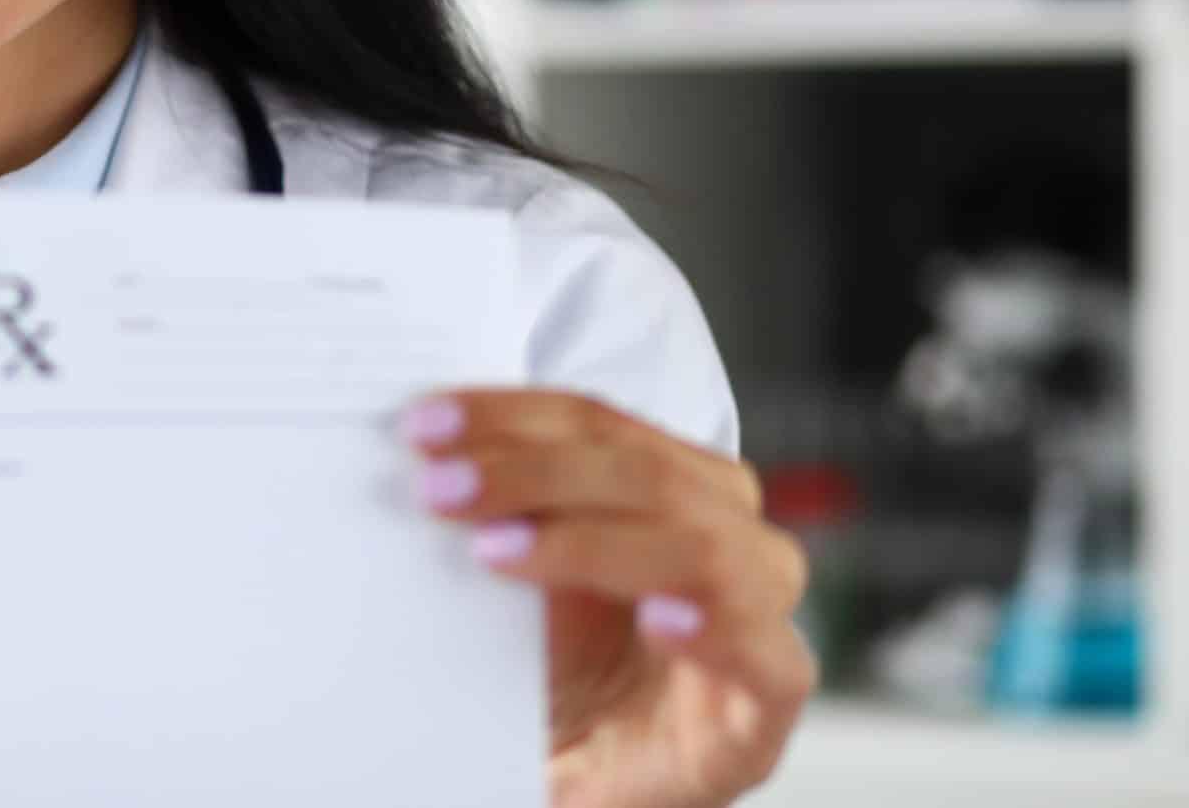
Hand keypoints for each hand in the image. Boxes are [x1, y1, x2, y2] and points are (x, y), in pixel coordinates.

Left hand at [403, 389, 813, 807]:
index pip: (598, 422)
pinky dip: (715, 629)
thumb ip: (495, 504)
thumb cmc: (554, 665)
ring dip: (587, 542)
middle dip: (534, 471)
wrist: (579, 772)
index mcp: (674, 485)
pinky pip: (766, 658)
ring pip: (701, 547)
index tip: (427, 424)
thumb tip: (422, 447)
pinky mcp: (763, 709)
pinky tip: (660, 619)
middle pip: (647, 472)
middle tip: (442, 488)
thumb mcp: (517, 568)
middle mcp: (729, 536)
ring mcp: (758, 619)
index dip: (514, 415)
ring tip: (496, 550)